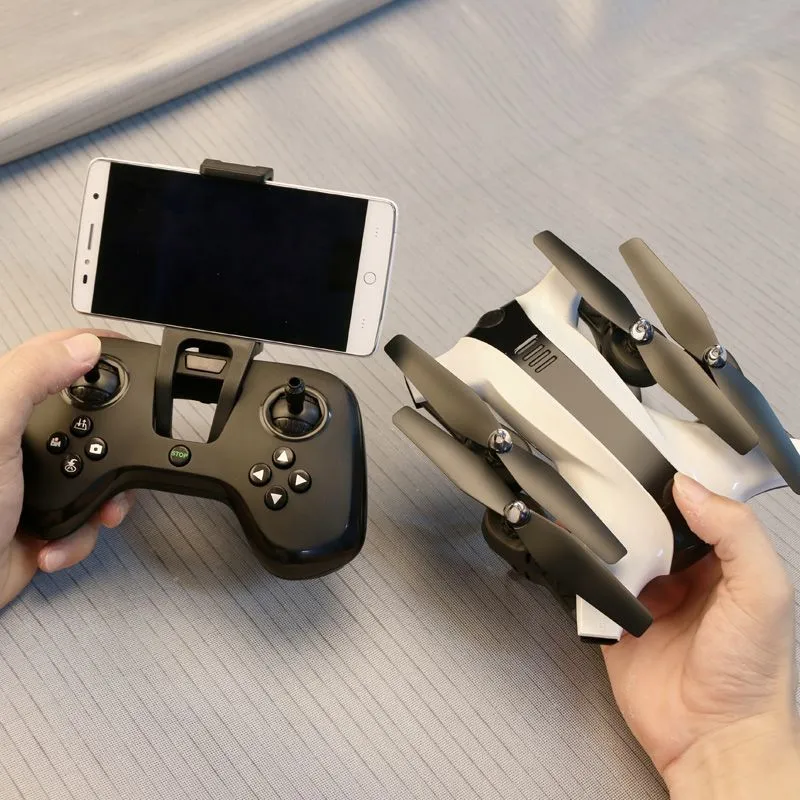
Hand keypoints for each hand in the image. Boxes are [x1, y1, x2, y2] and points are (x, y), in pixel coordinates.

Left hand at [0, 330, 132, 609]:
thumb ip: (32, 378)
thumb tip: (83, 347)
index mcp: (5, 407)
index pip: (52, 357)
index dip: (90, 349)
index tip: (128, 351)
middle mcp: (19, 438)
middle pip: (91, 416)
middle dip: (115, 443)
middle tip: (119, 452)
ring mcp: (34, 479)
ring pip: (99, 470)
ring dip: (105, 498)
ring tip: (96, 511)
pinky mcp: (46, 517)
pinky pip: (87, 516)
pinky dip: (79, 534)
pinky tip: (53, 540)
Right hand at [603, 474, 799, 797]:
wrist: (711, 738)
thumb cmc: (752, 677)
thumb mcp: (763, 593)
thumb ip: (736, 534)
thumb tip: (690, 489)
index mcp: (722, 559)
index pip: (695, 504)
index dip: (676, 483)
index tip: (654, 467)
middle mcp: (681, 573)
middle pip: (647, 522)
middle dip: (630, 508)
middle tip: (618, 499)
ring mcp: (645, 596)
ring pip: (614, 549)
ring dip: (602, 538)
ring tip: (598, 528)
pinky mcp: (614, 620)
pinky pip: (589, 587)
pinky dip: (581, 573)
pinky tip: (583, 564)